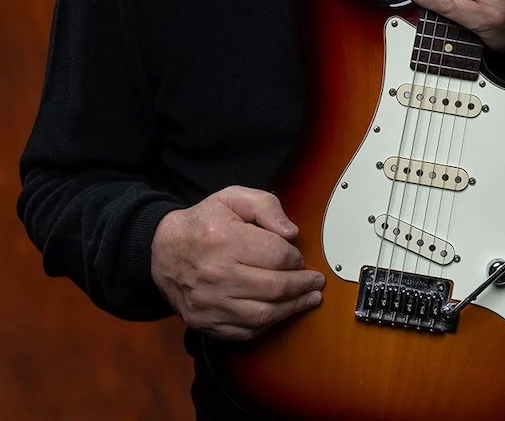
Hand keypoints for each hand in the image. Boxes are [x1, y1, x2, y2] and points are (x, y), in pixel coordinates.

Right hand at [150, 186, 324, 340]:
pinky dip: (268, 325)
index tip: (300, 257)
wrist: (163, 250)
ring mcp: (210, 303)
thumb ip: (265, 206)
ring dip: (292, 309)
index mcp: (224, 239)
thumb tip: (291, 233)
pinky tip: (280, 313)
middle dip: (302, 286)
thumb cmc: (203, 222)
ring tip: (308, 299)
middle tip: (316, 282)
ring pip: (263, 314)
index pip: (276, 255)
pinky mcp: (205, 322)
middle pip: (274, 287)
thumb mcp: (232, 198)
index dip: (295, 258)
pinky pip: (245, 332)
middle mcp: (216, 274)